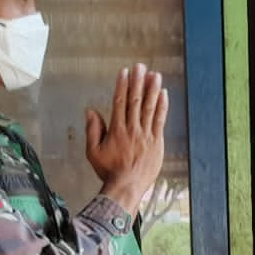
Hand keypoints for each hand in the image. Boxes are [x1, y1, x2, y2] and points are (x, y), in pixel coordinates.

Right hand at [86, 63, 168, 214]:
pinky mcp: (156, 142)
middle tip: (141, 66)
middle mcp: (132, 129)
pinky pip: (160, 121)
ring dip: (152, 90)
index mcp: (116, 130)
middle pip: (135, 101)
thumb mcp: (93, 152)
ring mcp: (146, 135)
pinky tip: (163, 94)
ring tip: (155, 75)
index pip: (119, 102)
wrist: (127, 187)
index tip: (124, 72)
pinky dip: (162, 106)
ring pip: (149, 108)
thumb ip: (93, 130)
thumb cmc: (109, 171)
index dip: (122, 85)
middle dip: (138, 82)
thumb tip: (90, 111)